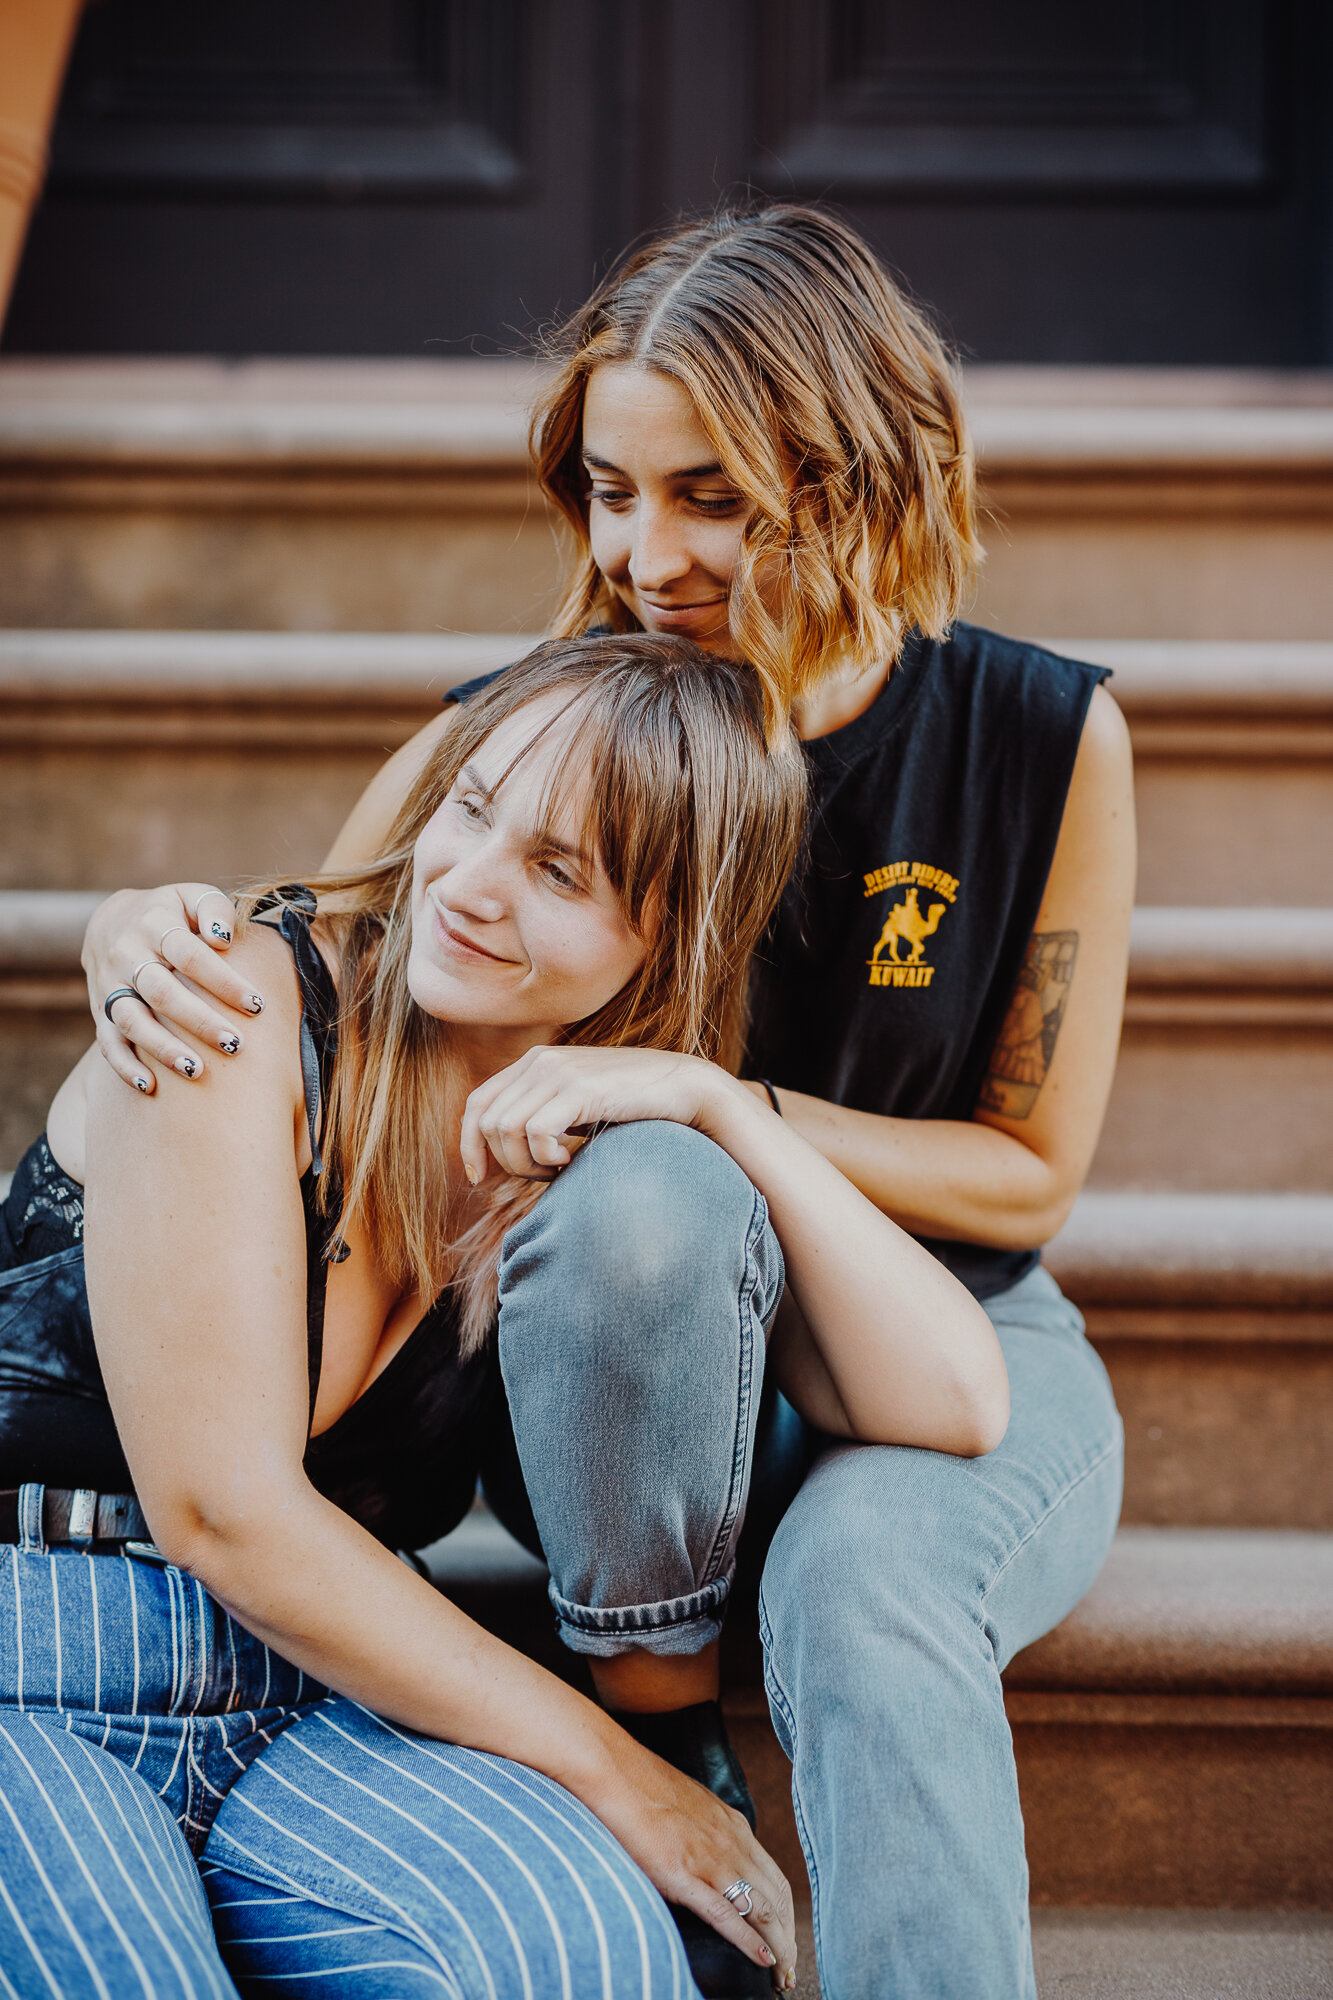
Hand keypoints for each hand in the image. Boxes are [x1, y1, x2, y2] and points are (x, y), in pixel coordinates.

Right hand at [83, 884, 259, 1091]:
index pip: (190, 956)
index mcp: (154, 925)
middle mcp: (126, 956)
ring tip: (197, 1071)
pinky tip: (149, 1087)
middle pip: (162, 992)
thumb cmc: (171, 913)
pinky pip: (107, 1042)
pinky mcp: (99, 1012)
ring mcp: (109, 986)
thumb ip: (214, 908)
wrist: (111, 922)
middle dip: (199, 1021)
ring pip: (132, 1020)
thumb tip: (224, 937)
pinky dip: (124, 1066)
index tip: (257, 1005)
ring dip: (163, 1048)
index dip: (224, 981)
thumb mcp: (192, 896)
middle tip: (235, 1045)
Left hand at [460, 1044, 731, 1182]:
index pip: (477, 1105)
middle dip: (507, 1163)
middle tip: (545, 1174)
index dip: (469, 1144)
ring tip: (561, 1167)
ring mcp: (558, 1072)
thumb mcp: (578, 1106)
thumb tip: (502, 1155)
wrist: (684, 1087)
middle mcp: (539, 1061)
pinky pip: (536, 1134)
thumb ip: (542, 1115)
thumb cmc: (632, 1106)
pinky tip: (574, 1159)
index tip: (480, 1179)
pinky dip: (548, 1158)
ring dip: (528, 1164)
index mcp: (534, 1062)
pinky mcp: (579, 1089)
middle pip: (487, 1124)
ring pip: (505, 1131)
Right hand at [592, 1738, 796, 1989]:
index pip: (776, 1881)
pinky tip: (762, 1961)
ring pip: (760, 1911)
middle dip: (788, 1939)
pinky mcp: (683, 1875)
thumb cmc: (646, 1788)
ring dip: (777, 1948)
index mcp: (735, 1827)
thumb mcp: (694, 1806)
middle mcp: (732, 1844)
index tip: (787, 1941)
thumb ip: (711, 1832)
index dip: (786, 1916)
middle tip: (789, 1971)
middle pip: (776, 1901)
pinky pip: (726, 1915)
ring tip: (780, 1978)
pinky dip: (749, 1943)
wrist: (616, 1771)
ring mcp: (710, 1860)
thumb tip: (715, 1855)